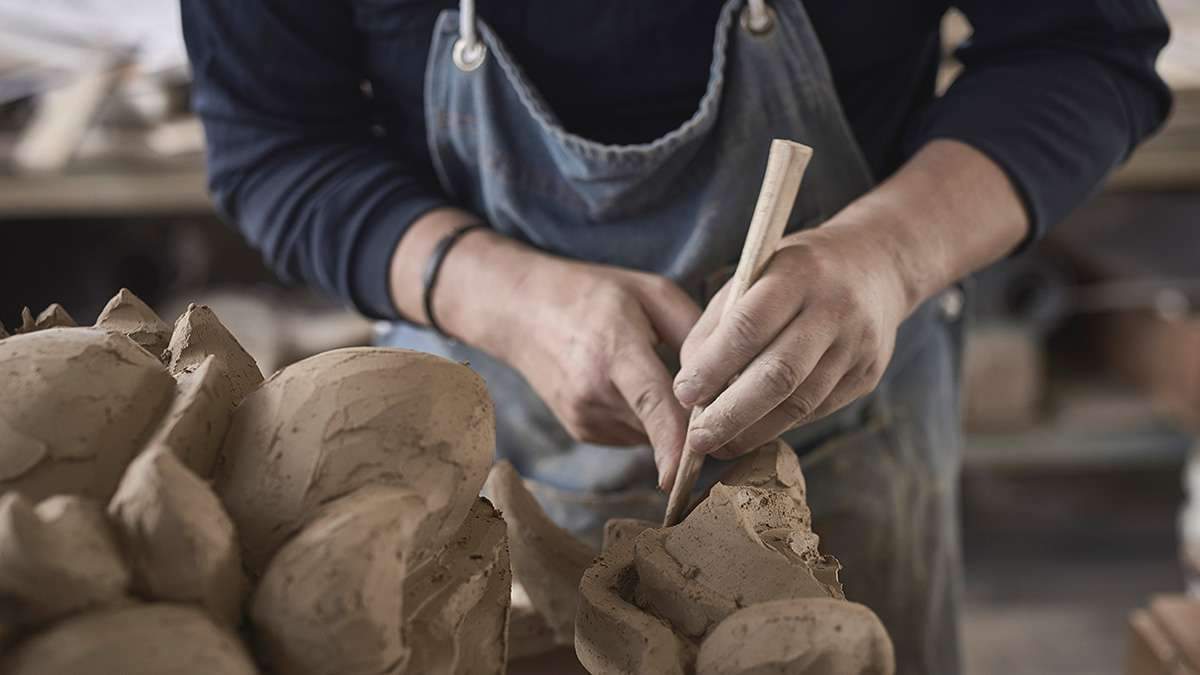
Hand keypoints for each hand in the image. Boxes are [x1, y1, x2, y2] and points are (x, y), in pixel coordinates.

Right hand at [425, 228, 700, 477]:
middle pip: (661, 423)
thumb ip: (695, 331)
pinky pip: (632, 434)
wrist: (520, 310)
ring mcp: (584, 417)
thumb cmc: (591, 293)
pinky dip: (641, 416)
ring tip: (642, 368)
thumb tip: (733, 375)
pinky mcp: (581, 431)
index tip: (683, 475)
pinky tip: (623, 382)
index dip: (672, 441)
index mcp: (614, 350)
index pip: (651, 403)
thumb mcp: (650, 291)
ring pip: (650, 433)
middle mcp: (594, 391)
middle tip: (697, 381)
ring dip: (662, 414)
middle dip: (689, 414)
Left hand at [672, 223, 909, 460]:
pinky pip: (818, 409)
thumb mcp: (752, 278)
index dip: (712, 366)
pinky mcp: (868, 374)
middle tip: (698, 440)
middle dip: (731, 414)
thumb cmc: (793, 275)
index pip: (748, 327)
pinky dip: (780, 424)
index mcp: (796, 274)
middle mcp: (833, 309)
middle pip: (778, 374)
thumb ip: (716, 327)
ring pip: (801, 402)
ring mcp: (857, 344)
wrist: (875, 266)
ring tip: (720, 445)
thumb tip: (689, 389)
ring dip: (754, 431)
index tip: (683, 394)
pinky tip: (754, 431)